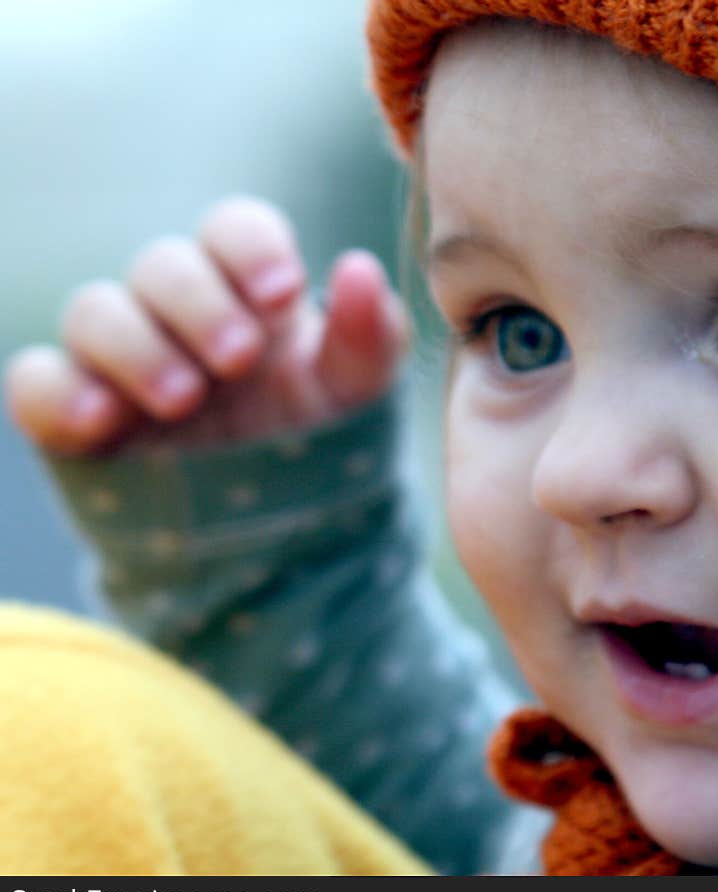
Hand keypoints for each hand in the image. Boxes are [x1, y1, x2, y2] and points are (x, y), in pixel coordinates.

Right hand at [4, 196, 408, 453]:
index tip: (283, 293)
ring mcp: (121, 359)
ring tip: (183, 398)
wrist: (272, 524)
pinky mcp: (75, 412)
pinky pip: (36, 380)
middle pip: (162, 265)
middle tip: (238, 358)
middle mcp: (179, 314)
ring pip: (94, 311)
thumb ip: (370, 336)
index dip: (250, 247)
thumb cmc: (315, 439)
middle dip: (198, 303)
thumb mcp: (356, 395)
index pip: (233, 230)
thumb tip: (360, 266)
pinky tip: (100, 421)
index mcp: (248, 293)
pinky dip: (56, 392)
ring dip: (135, 346)